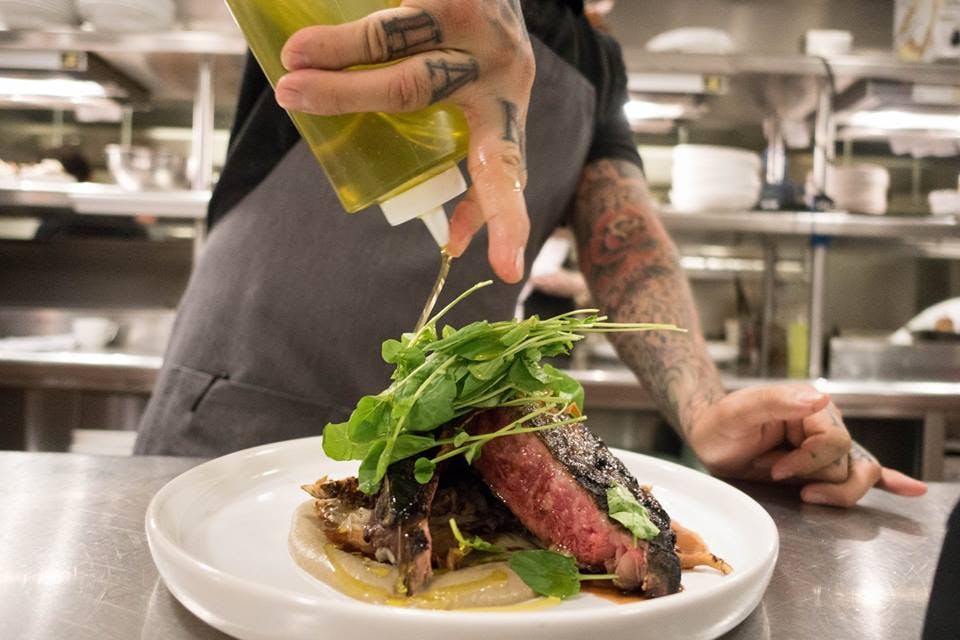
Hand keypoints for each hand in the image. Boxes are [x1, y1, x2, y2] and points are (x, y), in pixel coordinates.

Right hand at [276, 0, 533, 282]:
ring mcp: (477, 22)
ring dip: (337, 49)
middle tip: (292, 95)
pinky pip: (395, 8)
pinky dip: (347, 23)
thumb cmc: (478, 47)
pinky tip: (315, 31)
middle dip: (346, 93)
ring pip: (395, 39)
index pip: (508, 166)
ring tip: (292, 56)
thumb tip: (454, 239)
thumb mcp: (484, 100)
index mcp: (506, 106)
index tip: (506, 269)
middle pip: (414, 89)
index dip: (504, 218)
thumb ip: (469, 153)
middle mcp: (497, 65)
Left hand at [688, 385, 927, 506]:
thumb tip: (818, 398)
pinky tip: (911, 490)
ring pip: (854, 478)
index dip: (806, 462)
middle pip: (847, 465)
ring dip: (826, 488)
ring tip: (797, 485)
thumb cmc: (720, 422)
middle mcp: (825, 424)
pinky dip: (891, 481)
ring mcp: (827, 447)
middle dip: (812, 476)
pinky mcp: (823, 465)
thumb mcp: (738, 410)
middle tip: (775, 471)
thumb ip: (774, 402)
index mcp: (810, 407)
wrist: (711, 437)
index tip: (774, 469)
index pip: (834, 443)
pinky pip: (865, 471)